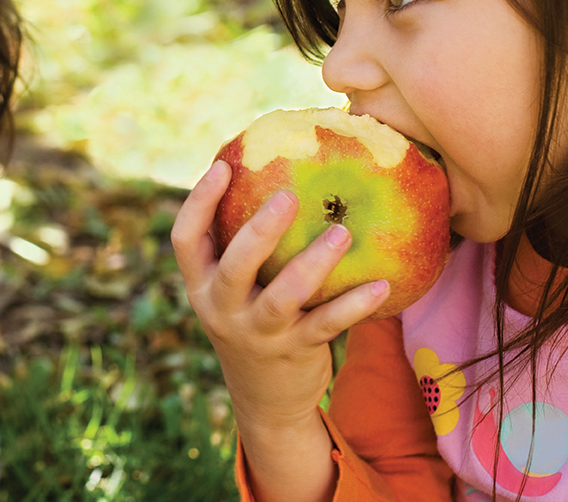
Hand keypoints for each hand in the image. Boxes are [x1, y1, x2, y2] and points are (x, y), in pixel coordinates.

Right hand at [171, 160, 390, 501]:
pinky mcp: (294, 352)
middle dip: (260, 230)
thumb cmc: (253, 322)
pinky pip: (328, 324)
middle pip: (234, 265)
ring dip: (314, 263)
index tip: (222, 165)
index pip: (185, 240)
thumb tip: (275, 174)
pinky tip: (382, 285)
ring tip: (342, 233)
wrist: (265, 402)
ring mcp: (257, 333)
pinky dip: (355, 305)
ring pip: (283, 296)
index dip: (199, 201)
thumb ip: (242, 247)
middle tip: (289, 196)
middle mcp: (222, 309)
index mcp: (202, 285)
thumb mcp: (234, 291)